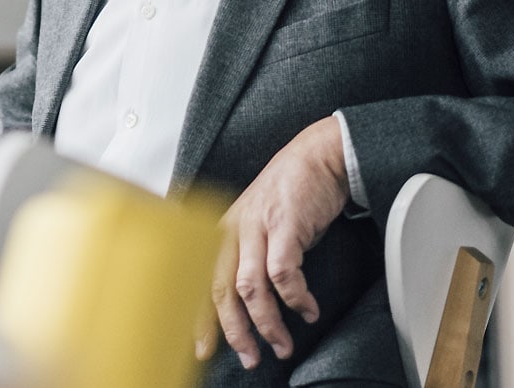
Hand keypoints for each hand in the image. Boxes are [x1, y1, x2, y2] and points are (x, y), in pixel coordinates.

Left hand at [196, 117, 349, 369]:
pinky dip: (295, 298)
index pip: (197, 281)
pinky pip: (283, 272)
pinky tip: (306, 311)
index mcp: (218, 232)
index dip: (198, 319)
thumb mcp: (254, 225)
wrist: (316, 156)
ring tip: (282, 345)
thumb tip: (244, 305)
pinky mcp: (284, 225)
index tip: (201, 350)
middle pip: (219, 289)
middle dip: (233, 331)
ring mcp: (256, 226)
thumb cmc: (287, 195)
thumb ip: (245, 258)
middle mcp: (231, 229)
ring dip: (267, 323)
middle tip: (249, 357)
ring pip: (250, 287)